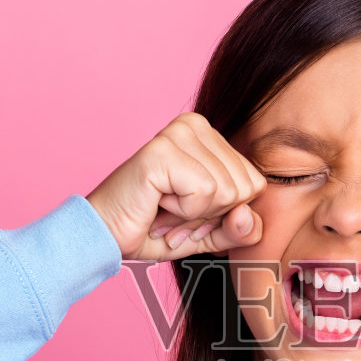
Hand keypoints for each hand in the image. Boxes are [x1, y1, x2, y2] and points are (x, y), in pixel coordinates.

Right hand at [86, 112, 267, 261]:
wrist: (105, 235)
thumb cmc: (153, 229)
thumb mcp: (209, 234)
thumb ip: (240, 229)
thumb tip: (248, 216)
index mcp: (210, 135)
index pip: (255, 183)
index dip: (225, 213)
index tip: (189, 211)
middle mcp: (195, 124)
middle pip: (245, 187)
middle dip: (211, 215)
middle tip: (174, 212)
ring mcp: (178, 133)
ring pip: (227, 191)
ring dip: (194, 215)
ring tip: (163, 207)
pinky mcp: (163, 150)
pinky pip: (205, 193)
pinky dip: (183, 212)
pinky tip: (157, 202)